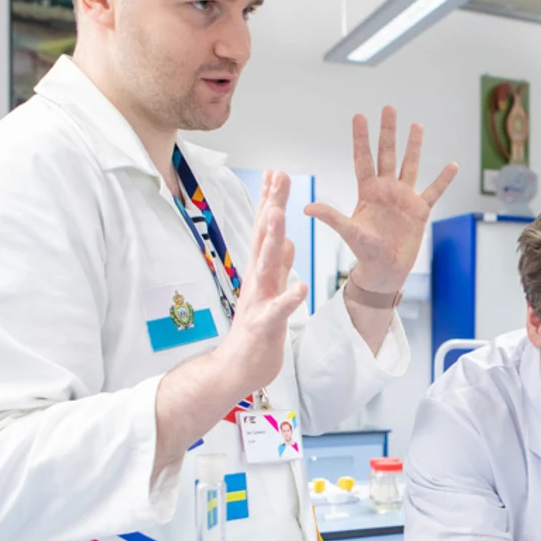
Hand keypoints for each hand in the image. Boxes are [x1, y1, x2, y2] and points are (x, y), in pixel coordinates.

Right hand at [213, 170, 308, 398]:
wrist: (238, 368)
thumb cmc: (256, 330)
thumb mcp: (271, 292)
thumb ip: (279, 266)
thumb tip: (289, 241)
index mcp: (260, 272)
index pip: (265, 230)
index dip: (270, 201)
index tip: (275, 173)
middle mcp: (257, 280)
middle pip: (264, 238)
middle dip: (271, 207)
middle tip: (277, 177)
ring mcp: (259, 301)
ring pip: (266, 267)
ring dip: (273, 241)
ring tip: (279, 216)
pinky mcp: (265, 325)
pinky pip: (279, 310)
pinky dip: (289, 298)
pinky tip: (301, 287)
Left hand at [306, 107, 458, 294]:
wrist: (385, 270)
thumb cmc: (364, 252)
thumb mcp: (348, 232)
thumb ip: (332, 217)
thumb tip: (307, 207)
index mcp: (368, 191)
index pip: (363, 158)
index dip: (361, 138)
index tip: (359, 116)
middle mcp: (386, 189)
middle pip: (387, 154)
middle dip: (388, 132)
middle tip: (389, 108)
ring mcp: (404, 198)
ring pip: (410, 166)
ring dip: (413, 146)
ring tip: (416, 125)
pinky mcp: (420, 210)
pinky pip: (434, 192)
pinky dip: (444, 180)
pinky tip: (453, 165)